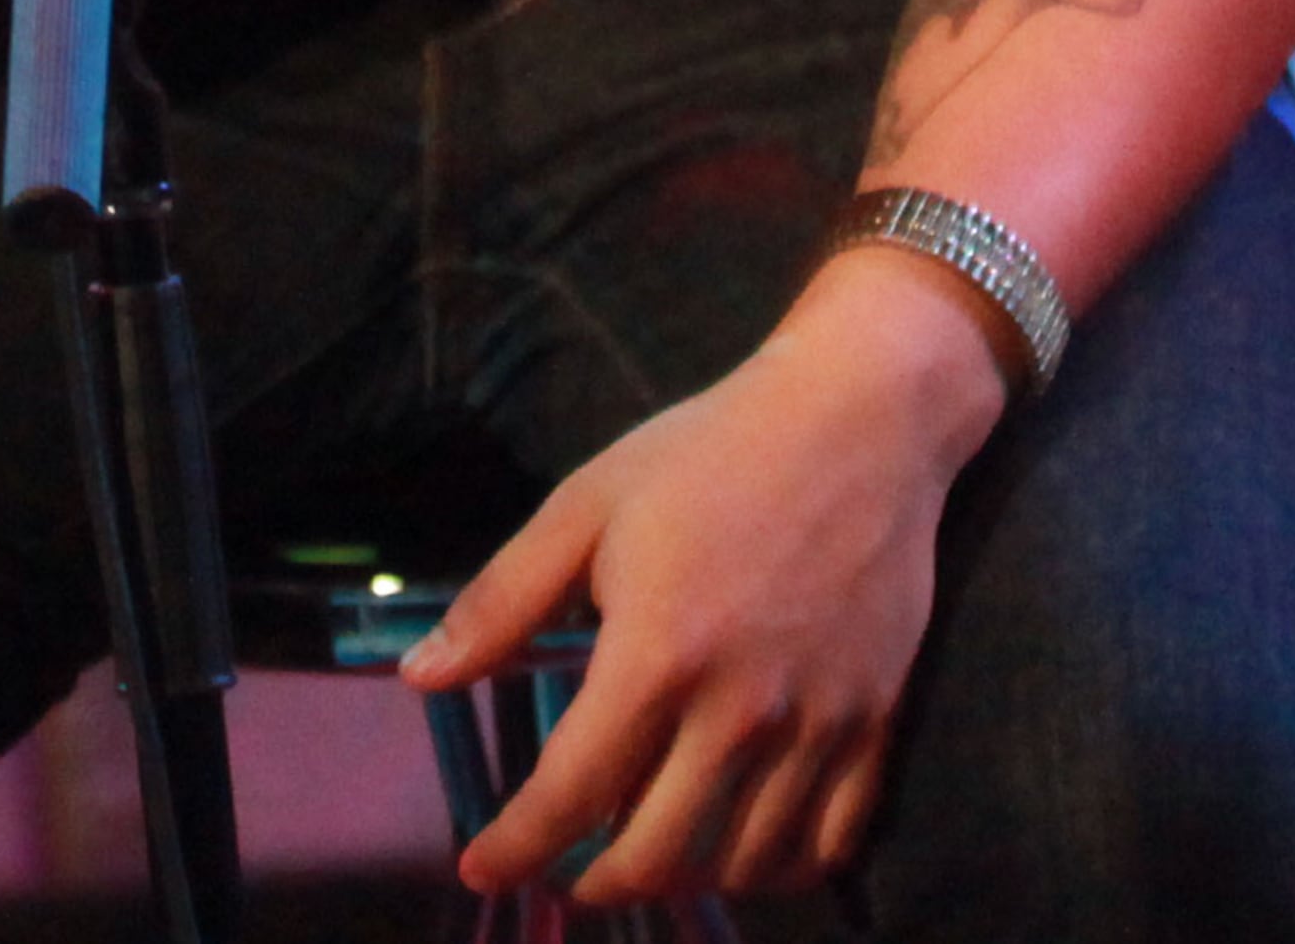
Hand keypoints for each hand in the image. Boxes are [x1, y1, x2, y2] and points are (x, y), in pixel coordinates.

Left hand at [399, 258, 1007, 901]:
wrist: (859, 414)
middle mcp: (739, 710)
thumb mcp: (589, 504)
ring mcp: (816, 723)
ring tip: (646, 857)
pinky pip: (828, 843)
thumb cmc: (711, 451)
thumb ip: (503, 600)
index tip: (480, 868)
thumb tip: (419, 679)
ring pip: (742, 862)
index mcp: (656, 655)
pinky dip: (777, 869)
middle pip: (655, 855)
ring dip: (683, 880)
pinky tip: (744, 850)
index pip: (569, 796)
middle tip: (567, 869)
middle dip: (594, 880)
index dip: (515, 849)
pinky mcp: (874, 721)